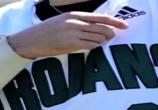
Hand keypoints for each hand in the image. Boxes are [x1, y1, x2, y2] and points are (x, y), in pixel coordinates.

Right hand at [7, 12, 129, 58]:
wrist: (31, 40)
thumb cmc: (48, 32)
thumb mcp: (64, 21)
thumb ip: (79, 22)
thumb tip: (97, 28)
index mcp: (74, 14)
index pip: (100, 17)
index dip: (115, 21)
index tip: (125, 25)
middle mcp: (75, 22)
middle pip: (102, 28)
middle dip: (111, 34)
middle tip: (113, 38)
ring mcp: (73, 33)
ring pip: (98, 38)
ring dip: (101, 42)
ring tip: (96, 43)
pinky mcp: (71, 44)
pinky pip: (90, 46)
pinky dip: (94, 47)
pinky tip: (90, 47)